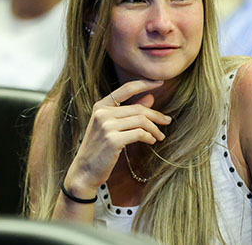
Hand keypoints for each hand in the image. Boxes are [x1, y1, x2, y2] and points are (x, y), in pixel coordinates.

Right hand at [62, 80, 170, 199]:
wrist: (85, 170)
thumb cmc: (99, 148)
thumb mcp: (111, 126)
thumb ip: (129, 111)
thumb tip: (150, 97)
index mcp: (100, 106)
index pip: (126, 89)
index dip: (145, 84)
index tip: (160, 82)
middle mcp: (102, 113)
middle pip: (138, 108)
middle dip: (156, 115)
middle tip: (167, 121)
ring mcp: (106, 126)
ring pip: (141, 121)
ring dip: (155, 129)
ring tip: (160, 136)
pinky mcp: (113, 140)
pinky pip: (139, 134)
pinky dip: (149, 137)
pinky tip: (151, 141)